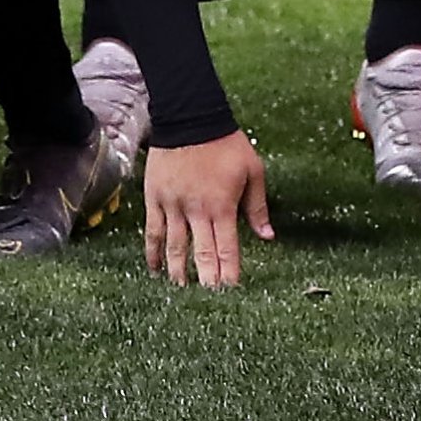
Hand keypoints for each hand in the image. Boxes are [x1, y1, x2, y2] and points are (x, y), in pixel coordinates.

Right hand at [142, 130, 272, 288]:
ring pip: (174, 247)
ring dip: (178, 272)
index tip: (231, 294)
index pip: (226, 249)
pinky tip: (155, 269)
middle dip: (205, 281)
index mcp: (222, 205)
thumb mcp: (252, 170)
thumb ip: (258, 207)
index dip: (229, 274)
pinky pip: (152, 231)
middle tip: (208, 303)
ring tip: (182, 292)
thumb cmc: (226, 144)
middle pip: (201, 253)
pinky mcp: (155, 198)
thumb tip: (268, 237)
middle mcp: (196, 210)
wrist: (190, 117)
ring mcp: (173, 205)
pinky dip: (153, 252)